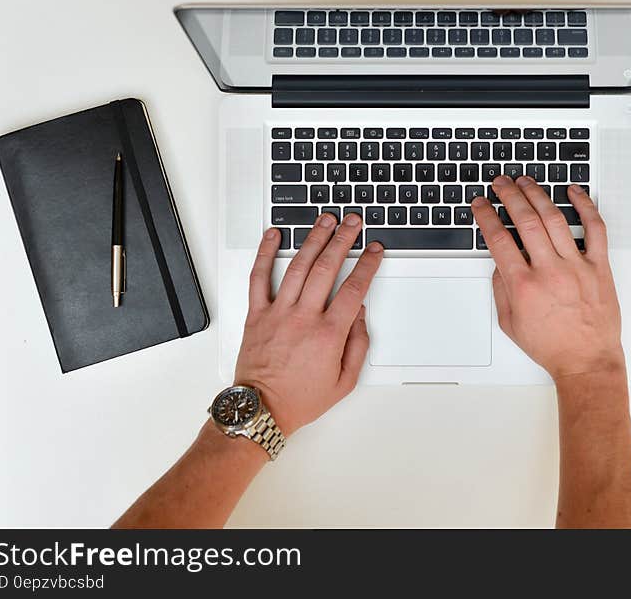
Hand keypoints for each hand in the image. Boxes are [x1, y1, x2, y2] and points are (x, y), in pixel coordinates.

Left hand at [234, 213, 382, 435]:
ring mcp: (277, 313)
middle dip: (343, 240)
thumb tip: (360, 314)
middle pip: (327, 268)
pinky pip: (259, 277)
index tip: (374, 251)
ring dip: (313, 239)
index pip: (354, 289)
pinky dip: (265, 253)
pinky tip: (274, 235)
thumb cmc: (300, 398)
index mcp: (328, 334)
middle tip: (353, 223)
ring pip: (298, 266)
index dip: (367, 265)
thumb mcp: (344, 381)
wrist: (261, 410)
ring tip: (324, 220)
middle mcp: (303, 318)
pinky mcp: (256, 314)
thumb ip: (358, 345)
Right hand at [471, 177, 624, 382]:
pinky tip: (574, 192)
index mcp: (524, 286)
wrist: (586, 361)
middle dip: (508, 196)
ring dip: (537, 195)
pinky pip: (595, 229)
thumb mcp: (510, 323)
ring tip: (526, 182)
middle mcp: (549, 272)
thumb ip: (501, 289)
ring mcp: (576, 266)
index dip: (486, 216)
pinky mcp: (599, 266)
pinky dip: (585, 206)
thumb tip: (500, 263)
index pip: (499, 239)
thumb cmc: (551, 346)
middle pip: (525, 221)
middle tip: (500, 183)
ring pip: (554, 219)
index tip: (481, 205)